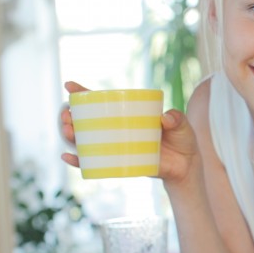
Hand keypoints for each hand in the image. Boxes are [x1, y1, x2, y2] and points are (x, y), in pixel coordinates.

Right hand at [58, 81, 200, 181]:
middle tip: (66, 115)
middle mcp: (119, 131)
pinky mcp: (122, 164)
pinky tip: (68, 157)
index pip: (103, 103)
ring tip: (67, 130)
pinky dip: (81, 162)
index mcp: (129, 116)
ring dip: (73, 137)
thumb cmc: (182, 140)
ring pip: (89, 142)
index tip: (70, 86)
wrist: (187, 166)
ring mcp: (119, 148)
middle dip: (72, 117)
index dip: (84, 94)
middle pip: (89, 122)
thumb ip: (177, 118)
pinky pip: (96, 164)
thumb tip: (164, 118)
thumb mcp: (182, 125)